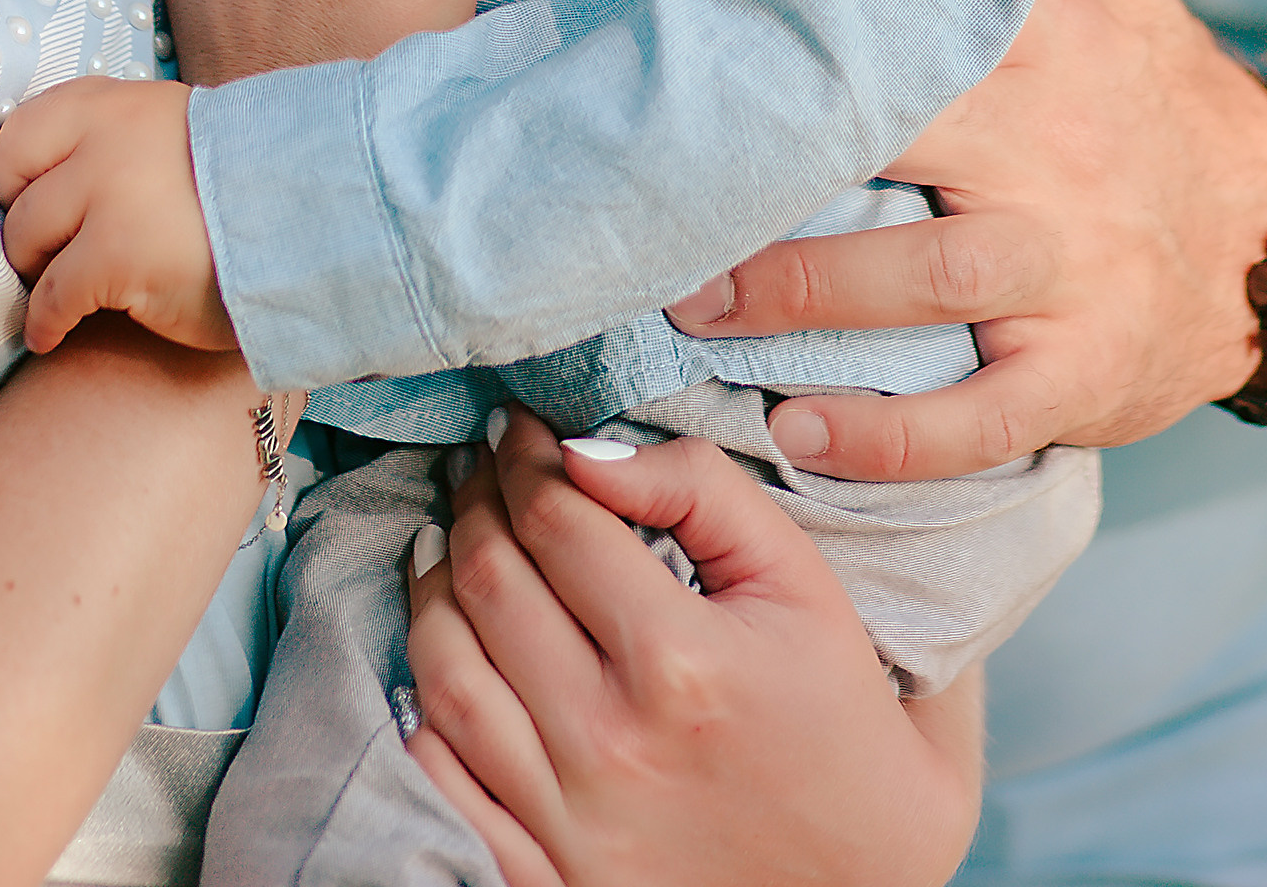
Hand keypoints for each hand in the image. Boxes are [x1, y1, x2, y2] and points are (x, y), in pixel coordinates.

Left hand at [0, 76, 234, 355]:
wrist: (307, 217)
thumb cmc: (241, 186)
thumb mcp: (171, 132)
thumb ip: (113, 142)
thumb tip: (48, 182)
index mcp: (115, 104)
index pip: (19, 131)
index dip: (13, 176)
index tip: (23, 205)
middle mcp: (104, 140)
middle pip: (14, 187)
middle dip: (20, 227)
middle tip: (38, 255)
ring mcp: (109, 196)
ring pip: (26, 241)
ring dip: (34, 274)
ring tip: (54, 295)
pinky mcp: (117, 257)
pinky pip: (50, 298)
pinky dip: (44, 324)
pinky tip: (52, 337)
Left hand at [403, 411, 982, 886]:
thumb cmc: (844, 728)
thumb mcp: (805, 586)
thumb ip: (700, 494)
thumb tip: (586, 450)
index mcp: (682, 662)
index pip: (557, 520)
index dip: (524, 453)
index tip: (520, 424)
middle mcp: (611, 743)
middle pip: (490, 582)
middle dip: (474, 501)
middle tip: (480, 466)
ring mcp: (568, 823)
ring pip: (446, 670)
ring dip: (435, 586)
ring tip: (449, 539)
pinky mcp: (546, 878)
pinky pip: (441, 778)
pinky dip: (422, 702)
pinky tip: (442, 650)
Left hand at [664, 0, 1266, 471]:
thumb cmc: (1151, 80)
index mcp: (1044, 37)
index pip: (911, 19)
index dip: (804, 28)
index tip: (699, 33)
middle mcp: (1054, 150)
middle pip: (897, 144)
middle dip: (770, 169)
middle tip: (650, 184)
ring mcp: (1072, 271)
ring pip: (926, 283)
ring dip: (800, 298)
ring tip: (692, 306)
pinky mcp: (1085, 373)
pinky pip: (982, 419)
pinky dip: (889, 440)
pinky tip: (799, 439)